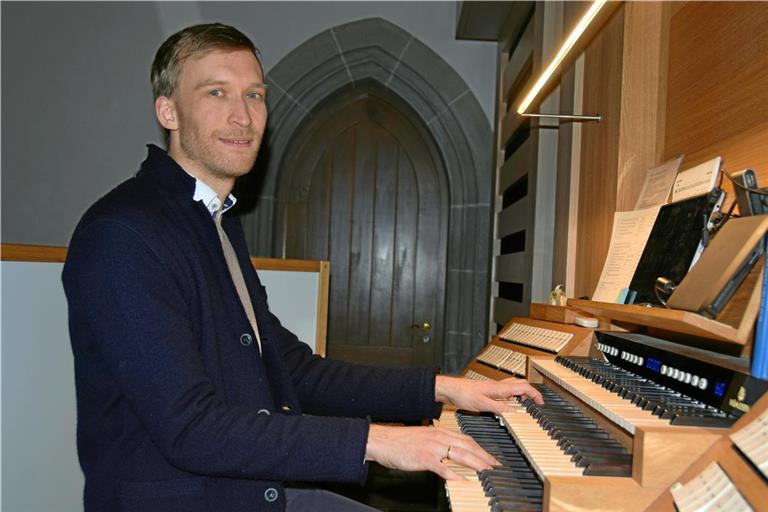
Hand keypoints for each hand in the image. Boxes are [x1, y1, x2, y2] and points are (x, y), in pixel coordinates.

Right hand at [365, 424, 497, 479]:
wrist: (382, 440)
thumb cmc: (400, 441)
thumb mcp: (423, 438)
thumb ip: (438, 444)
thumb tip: (450, 454)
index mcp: (440, 431)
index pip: (467, 439)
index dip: (481, 449)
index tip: (491, 458)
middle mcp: (439, 437)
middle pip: (468, 446)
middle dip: (484, 457)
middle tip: (496, 467)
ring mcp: (433, 447)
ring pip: (461, 455)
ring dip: (477, 465)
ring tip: (487, 473)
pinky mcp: (425, 458)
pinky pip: (444, 468)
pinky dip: (456, 475)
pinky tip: (464, 481)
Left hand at [434, 375, 543, 414]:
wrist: (451, 389)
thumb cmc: (464, 394)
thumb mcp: (483, 404)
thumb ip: (499, 408)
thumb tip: (514, 412)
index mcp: (500, 388)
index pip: (524, 387)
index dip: (535, 394)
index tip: (541, 403)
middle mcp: (499, 385)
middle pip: (521, 384)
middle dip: (531, 393)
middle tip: (534, 404)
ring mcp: (495, 387)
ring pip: (514, 386)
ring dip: (522, 394)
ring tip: (524, 406)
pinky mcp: (490, 390)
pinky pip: (507, 390)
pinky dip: (513, 396)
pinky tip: (508, 405)